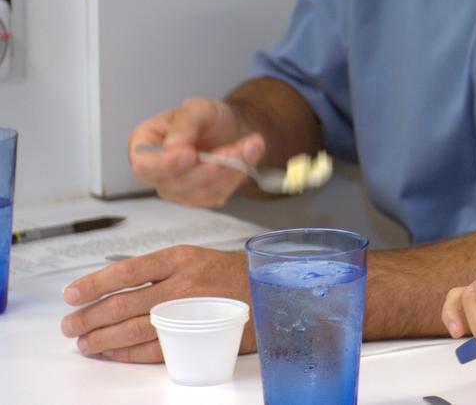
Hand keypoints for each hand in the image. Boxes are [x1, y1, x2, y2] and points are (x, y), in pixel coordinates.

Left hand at [60, 245, 253, 362]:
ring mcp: (189, 313)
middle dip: (90, 316)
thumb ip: (160, 270)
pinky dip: (126, 353)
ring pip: (133, 328)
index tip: (72, 294)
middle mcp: (182, 284)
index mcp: (180, 259)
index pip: (126, 270)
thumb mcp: (197, 258)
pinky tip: (111, 353)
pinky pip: (152, 349)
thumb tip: (115, 286)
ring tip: (83, 342)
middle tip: (70, 324)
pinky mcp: (196, 337)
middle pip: (124, 303)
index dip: (94, 284)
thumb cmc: (231, 276)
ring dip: (101, 338)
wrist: (269, 292)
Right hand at [129, 96, 264, 206]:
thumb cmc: (207, 117)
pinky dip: (237, 174)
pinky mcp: (201, 197)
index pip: (145, 166)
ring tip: (252, 144)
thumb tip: (173, 145)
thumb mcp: (198, 108)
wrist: (230, 129)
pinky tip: (250, 153)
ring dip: (230, 170)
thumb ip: (185, 124)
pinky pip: (218, 193)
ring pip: (201, 192)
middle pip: (176, 184)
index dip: (166, 165)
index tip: (190, 154)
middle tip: (235, 149)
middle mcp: (157, 173)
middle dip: (209, 168)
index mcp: (144, 147)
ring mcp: (178, 189)